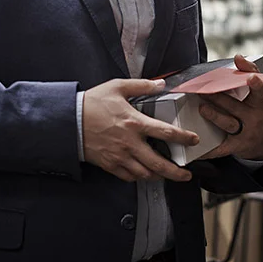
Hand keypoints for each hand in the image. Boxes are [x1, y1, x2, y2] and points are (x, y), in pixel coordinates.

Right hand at [82, 78, 198, 182]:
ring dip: (158, 176)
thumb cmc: (92, 103)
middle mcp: (130, 143)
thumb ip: (141, 85)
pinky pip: (128, 177)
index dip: (184, 138)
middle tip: (186, 175)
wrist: (69, 121)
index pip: (166, 133)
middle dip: (176, 173)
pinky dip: (138, 177)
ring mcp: (119, 156)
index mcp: (135, 123)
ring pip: (144, 174)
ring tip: (166, 175)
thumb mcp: (117, 87)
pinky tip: (143, 174)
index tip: (194, 140)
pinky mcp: (109, 164)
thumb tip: (160, 83)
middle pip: (159, 164)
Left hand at [198, 55, 262, 161]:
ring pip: (228, 124)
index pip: (260, 91)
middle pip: (236, 106)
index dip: (256, 84)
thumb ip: (251, 72)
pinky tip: (195, 145)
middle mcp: (254, 118)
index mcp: (261, 103)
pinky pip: (220, 148)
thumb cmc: (261, 111)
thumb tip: (238, 56)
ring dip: (214, 116)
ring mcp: (246, 133)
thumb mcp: (262, 93)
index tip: (250, 77)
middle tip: (203, 90)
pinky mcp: (237, 146)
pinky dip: (207, 150)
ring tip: (202, 108)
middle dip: (219, 98)